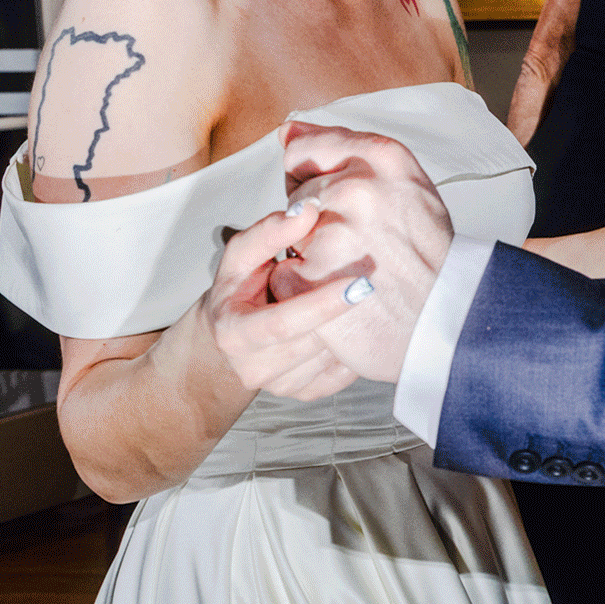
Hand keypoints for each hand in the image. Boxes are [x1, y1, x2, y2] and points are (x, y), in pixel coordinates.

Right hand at [201, 201, 359, 400]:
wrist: (230, 334)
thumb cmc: (238, 289)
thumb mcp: (242, 256)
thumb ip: (271, 232)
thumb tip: (306, 209)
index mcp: (233, 333)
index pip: (283, 323)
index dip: (321, 304)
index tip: (360, 284)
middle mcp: (252, 368)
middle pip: (313, 342)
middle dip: (343, 313)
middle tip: (375, 283)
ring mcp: (278, 386)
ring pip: (330, 359)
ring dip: (351, 330)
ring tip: (365, 301)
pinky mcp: (302, 394)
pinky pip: (341, 375)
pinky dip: (354, 350)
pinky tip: (358, 325)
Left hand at [274, 122, 453, 381]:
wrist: (449, 323)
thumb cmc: (431, 258)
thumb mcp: (409, 188)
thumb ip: (350, 154)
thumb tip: (287, 130)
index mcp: (385, 159)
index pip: (307, 146)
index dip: (312, 176)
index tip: (332, 201)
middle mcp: (356, 188)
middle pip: (298, 194)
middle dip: (317, 221)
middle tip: (361, 248)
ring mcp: (329, 232)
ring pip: (289, 233)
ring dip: (311, 253)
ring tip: (354, 272)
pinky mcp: (307, 277)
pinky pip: (283, 272)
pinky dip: (304, 288)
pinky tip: (339, 295)